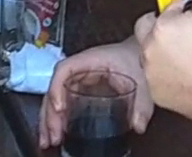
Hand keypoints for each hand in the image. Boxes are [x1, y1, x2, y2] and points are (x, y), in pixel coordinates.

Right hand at [38, 41, 152, 150]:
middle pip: (56, 89)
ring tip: (49, 140)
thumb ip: (142, 103)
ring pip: (56, 97)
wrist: (141, 52)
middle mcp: (81, 69)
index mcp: (91, 60)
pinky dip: (58, 118)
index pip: (65, 70)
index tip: (59, 108)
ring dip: (49, 119)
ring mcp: (79, 79)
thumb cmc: (136, 57)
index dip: (57, 88)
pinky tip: (57, 133)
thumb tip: (138, 125)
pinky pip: (65, 103)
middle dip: (50, 113)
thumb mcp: (142, 79)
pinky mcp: (82, 89)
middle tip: (53, 136)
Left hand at [132, 0, 191, 129]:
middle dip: (165, 26)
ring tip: (190, 52)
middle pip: (149, 28)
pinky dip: (167, 73)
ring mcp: (152, 73)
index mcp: (163, 27)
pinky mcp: (157, 94)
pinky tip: (188, 71)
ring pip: (151, 53)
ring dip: (164, 49)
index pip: (168, 7)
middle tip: (188, 30)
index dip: (184, 8)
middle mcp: (151, 50)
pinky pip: (156, 76)